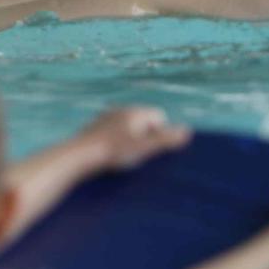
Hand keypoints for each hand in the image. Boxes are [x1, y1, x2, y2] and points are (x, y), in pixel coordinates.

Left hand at [76, 107, 191, 170]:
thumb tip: (188, 131)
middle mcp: (121, 110)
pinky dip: (116, 142)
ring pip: (128, 127)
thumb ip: (166, 140)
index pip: (159, 117)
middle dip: (146, 137)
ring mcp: (107, 117)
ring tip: (124, 158)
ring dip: (131, 140)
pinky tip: (111, 156)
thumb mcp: (144, 148)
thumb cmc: (114, 152)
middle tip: (139, 156)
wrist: (80, 155)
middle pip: (144, 122)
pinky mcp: (95, 127)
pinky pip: (114, 133)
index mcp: (135, 111)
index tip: (150, 150)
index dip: (160, 134)